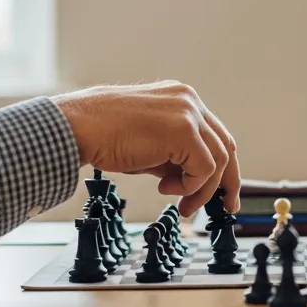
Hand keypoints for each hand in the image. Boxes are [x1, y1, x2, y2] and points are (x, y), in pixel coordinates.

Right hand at [51, 81, 240, 216]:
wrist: (79, 127)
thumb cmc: (104, 136)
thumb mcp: (149, 147)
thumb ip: (173, 158)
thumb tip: (190, 182)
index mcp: (181, 99)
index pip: (215, 135)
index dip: (223, 167)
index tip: (224, 193)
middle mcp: (189, 100)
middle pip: (225, 145)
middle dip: (227, 181)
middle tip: (224, 207)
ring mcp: (188, 112)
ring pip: (218, 160)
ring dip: (202, 189)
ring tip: (181, 203)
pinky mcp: (183, 130)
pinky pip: (204, 168)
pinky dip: (190, 186)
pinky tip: (165, 189)